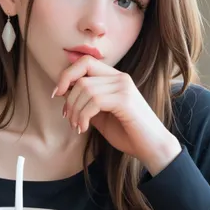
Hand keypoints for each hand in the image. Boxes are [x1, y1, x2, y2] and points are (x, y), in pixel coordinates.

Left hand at [53, 55, 181, 175]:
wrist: (152, 148)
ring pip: (85, 89)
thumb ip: (86, 102)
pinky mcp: (125, 100)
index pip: (85, 62)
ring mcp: (124, 87)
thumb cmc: (127, 133)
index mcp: (115, 78)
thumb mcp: (100, 115)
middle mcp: (120, 78)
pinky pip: (94, 101)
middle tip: (69, 117)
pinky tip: (84, 128)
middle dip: (69, 98)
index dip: (67, 75)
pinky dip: (83, 116)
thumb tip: (63, 92)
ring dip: (75, 110)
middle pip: (82, 75)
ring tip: (77, 126)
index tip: (57, 94)